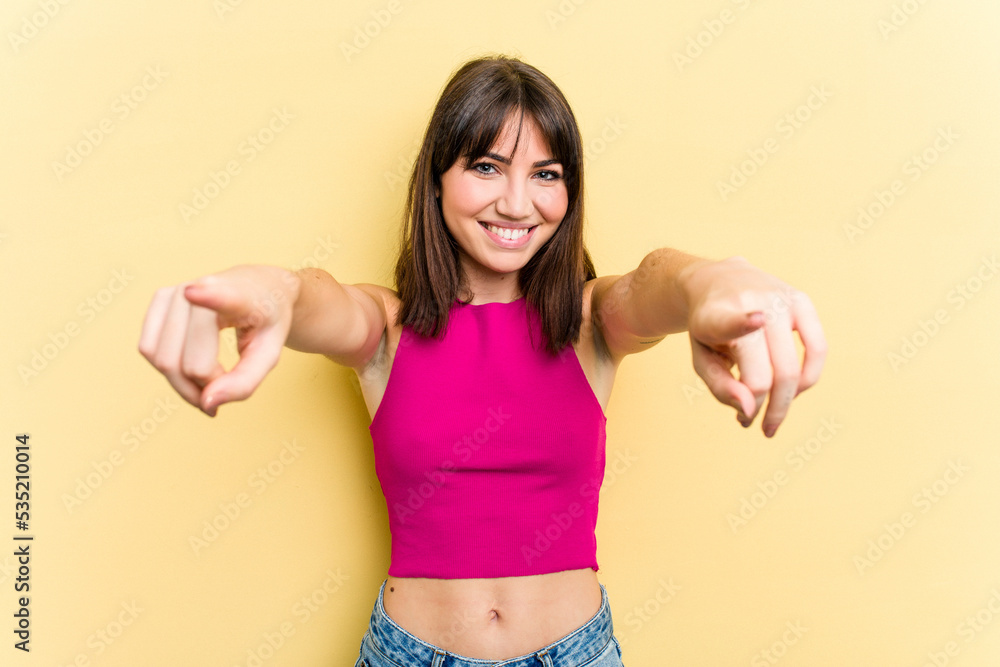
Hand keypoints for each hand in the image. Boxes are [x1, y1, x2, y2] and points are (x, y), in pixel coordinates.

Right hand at [138, 265, 299, 415]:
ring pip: (160, 358)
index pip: (222, 296)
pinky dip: (169, 370)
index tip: (192, 292)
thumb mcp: (270, 355)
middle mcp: (201, 287)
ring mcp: (175, 291)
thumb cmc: (266, 323)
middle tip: (227, 386)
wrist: (261, 289)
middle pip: (183, 361)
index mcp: (241, 296)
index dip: (207, 296)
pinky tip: (195, 369)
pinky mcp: (160, 298)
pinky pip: (149, 349)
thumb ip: (244, 383)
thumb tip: (207, 403)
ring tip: (214, 379)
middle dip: (203, 387)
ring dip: (184, 383)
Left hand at [680, 256, 825, 437]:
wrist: (720, 280)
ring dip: (786, 401)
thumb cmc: (709, 328)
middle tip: (758, 428)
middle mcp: (751, 302)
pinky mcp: (802, 300)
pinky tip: (791, 391)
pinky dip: (807, 378)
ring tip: (771, 416)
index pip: (730, 320)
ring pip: (796, 367)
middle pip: (770, 372)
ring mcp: (780, 299)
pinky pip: (818, 349)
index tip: (756, 320)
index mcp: (715, 315)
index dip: (743, 322)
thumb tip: (749, 411)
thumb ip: (720, 387)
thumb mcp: (701, 356)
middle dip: (766, 409)